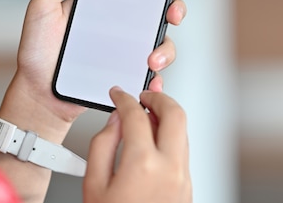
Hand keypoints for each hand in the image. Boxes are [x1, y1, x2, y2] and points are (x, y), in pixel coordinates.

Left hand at [13, 0, 195, 123]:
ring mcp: (128, 50)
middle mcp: (122, 25)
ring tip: (151, 59)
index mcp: (106, 3)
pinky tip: (151, 79)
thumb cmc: (37, 51)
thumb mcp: (42, 8)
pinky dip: (158, 78)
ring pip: (163, 43)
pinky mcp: (128, 74)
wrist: (38, 95)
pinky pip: (153, 75)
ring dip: (166, 48)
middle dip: (177, 8)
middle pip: (162, 11)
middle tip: (172, 13)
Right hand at [84, 87, 191, 202]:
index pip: (136, 115)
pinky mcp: (188, 187)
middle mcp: (169, 169)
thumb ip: (102, 145)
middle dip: (158, 98)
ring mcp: (183, 179)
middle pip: (174, 114)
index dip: (124, 99)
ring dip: (166, 118)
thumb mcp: (94, 185)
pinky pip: (183, 152)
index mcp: (143, 164)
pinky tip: (154, 141)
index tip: (119, 95)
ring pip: (183, 131)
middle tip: (143, 96)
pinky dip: (170, 138)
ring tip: (147, 117)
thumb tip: (114, 122)